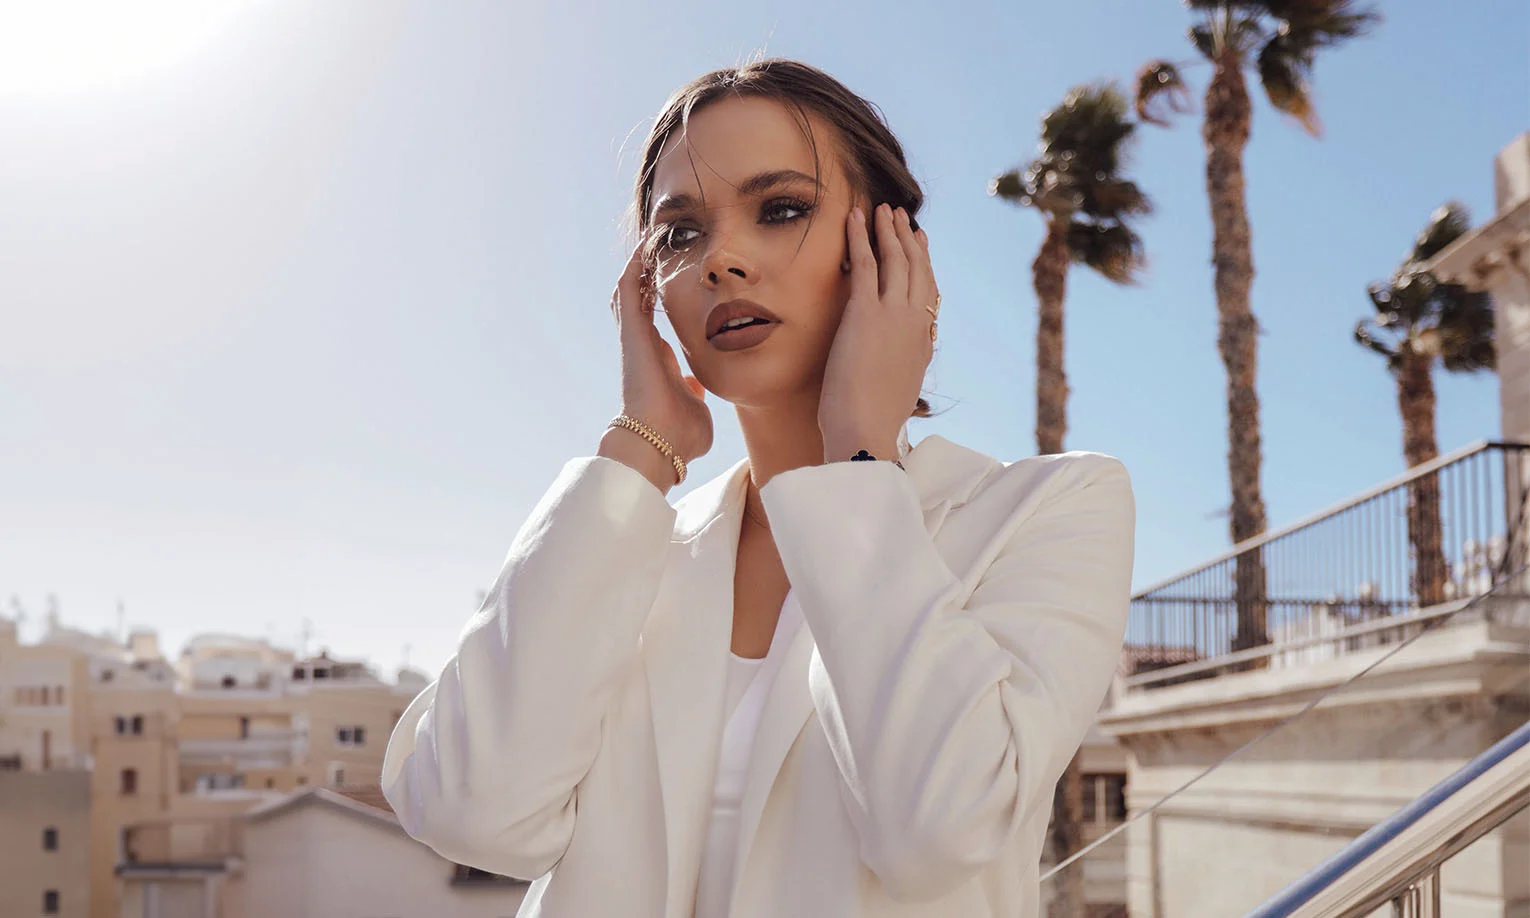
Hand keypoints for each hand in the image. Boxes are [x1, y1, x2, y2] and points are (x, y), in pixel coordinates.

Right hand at [604, 244, 713, 483]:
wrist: (660, 442)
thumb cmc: (680, 435)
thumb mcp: (695, 409)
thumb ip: (694, 396)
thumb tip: (695, 387)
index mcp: (660, 364)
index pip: (657, 326)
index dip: (663, 303)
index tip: (675, 283)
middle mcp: (644, 348)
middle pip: (639, 303)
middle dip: (646, 276)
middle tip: (657, 248)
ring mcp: (635, 338)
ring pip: (629, 293)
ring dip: (638, 266)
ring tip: (649, 238)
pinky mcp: (631, 332)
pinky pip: (629, 290)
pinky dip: (635, 267)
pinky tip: (645, 244)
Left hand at [819, 203, 937, 462]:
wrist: (867, 432)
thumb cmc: (873, 424)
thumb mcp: (897, 393)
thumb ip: (901, 372)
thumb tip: (898, 370)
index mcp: (922, 344)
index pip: (928, 294)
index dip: (925, 265)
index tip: (921, 245)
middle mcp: (914, 324)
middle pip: (917, 269)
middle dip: (909, 239)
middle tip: (902, 217)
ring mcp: (893, 315)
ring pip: (896, 260)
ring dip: (889, 230)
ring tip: (883, 209)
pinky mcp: (866, 313)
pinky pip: (864, 264)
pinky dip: (860, 237)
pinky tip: (855, 216)